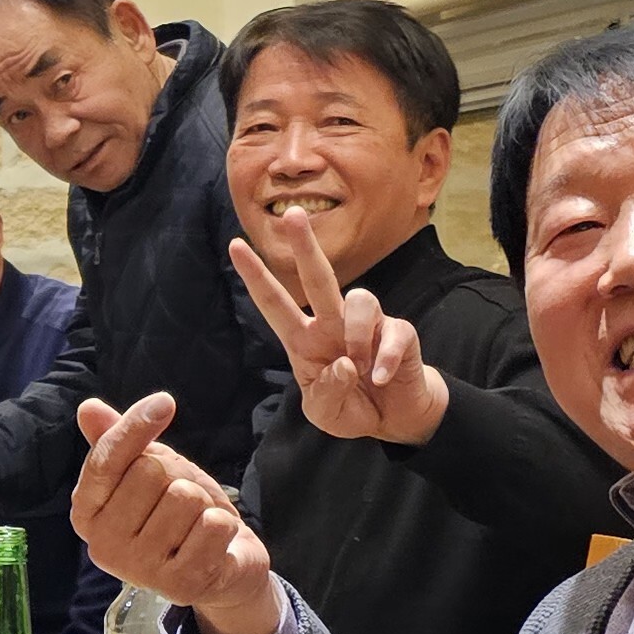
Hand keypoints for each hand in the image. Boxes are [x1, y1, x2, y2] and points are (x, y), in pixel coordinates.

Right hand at [72, 394, 282, 633]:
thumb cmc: (174, 514)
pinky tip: (212, 542)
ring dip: (202, 502)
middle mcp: (104, 546)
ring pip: (185, 497)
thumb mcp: (145, 471)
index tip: (164, 402)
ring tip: (196, 523)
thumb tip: (88, 408)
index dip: (135, 425)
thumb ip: (116, 441)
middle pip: (150, 472)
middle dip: (177, 475)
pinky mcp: (180, 585)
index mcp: (86, 514)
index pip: (105, 459)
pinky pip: (212, 524)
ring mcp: (141, 569)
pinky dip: (223, 524)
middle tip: (181, 500)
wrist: (220, 569)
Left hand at [241, 215, 446, 445]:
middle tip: (293, 214)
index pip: (275, 303)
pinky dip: (386, 358)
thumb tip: (344, 364)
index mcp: (305, 339)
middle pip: (317, 277)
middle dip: (305, 245)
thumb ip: (326, 394)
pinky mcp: (398, 331)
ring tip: (362, 370)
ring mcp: (367, 324)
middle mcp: (332, 323)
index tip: (235, 245)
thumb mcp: (326, 413)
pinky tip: (382, 377)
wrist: (395, 418)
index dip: (256, 276)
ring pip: (359, 299)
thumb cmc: (353, 407)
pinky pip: (392, 332)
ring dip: (357, 336)